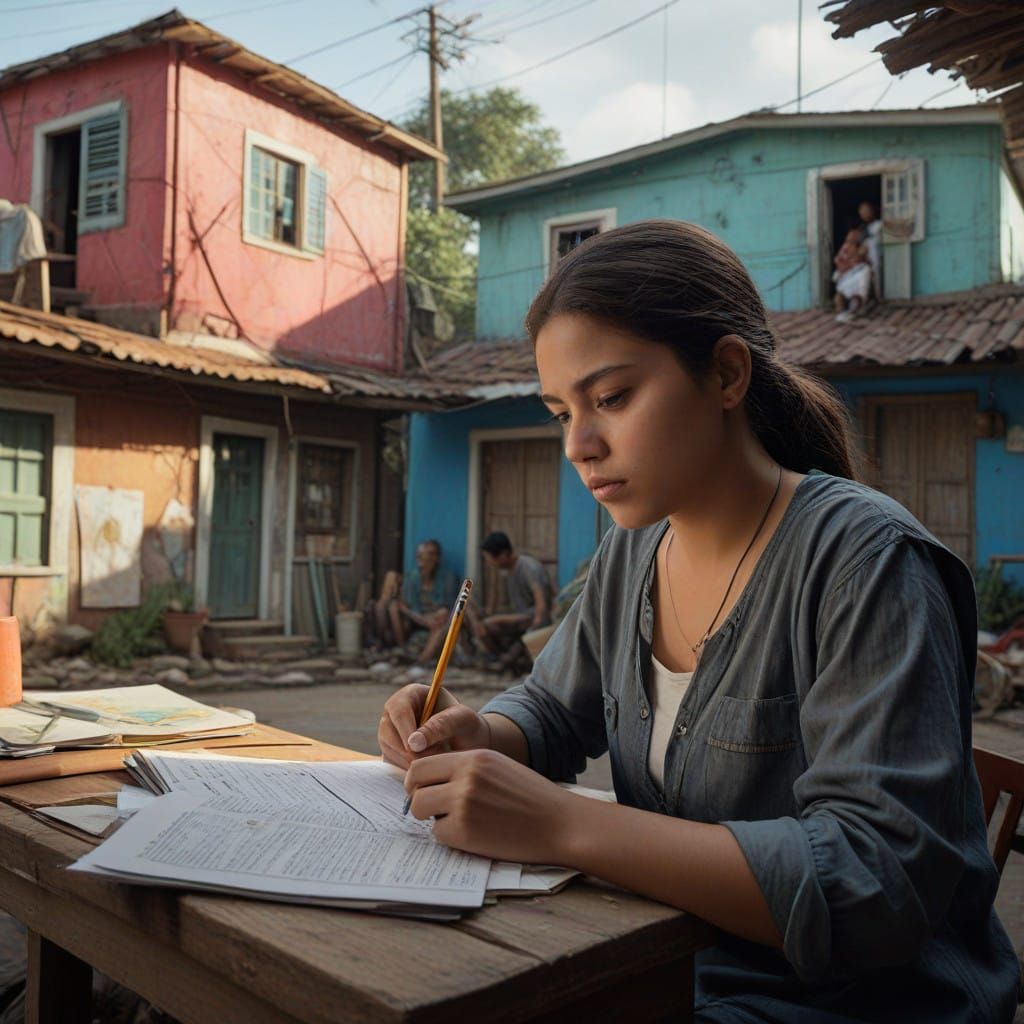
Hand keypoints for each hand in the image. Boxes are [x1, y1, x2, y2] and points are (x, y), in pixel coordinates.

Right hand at [378, 684, 490, 769]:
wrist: (470, 744)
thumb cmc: (468, 726)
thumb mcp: (461, 720)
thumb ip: (440, 725)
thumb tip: (413, 743)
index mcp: (410, 695)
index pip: (398, 709)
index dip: (405, 730)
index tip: (418, 749)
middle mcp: (395, 713)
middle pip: (387, 732)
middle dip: (408, 751)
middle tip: (431, 761)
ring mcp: (391, 734)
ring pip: (389, 751)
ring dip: (410, 763)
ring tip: (435, 763)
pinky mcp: (392, 753)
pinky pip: (393, 765)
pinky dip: (408, 772)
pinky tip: (428, 770)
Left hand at [404, 749, 576, 863]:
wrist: (559, 822)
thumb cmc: (530, 797)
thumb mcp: (497, 767)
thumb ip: (464, 768)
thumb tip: (430, 780)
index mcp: (472, 757)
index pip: (422, 764)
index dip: (417, 780)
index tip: (422, 790)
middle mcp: (465, 776)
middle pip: (415, 787)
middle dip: (419, 800)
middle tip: (431, 810)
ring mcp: (463, 803)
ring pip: (421, 810)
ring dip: (433, 818)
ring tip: (456, 822)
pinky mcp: (464, 831)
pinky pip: (438, 834)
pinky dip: (450, 837)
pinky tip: (473, 835)